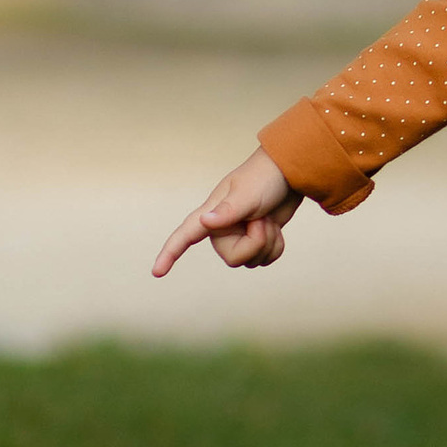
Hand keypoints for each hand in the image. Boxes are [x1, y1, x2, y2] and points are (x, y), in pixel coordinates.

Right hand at [153, 145, 302, 276]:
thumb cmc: (264, 177)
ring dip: (267, 242)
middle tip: (262, 220)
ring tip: (268, 219)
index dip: (169, 254)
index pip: (185, 236)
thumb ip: (226, 211)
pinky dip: (276, 246)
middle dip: (255, 243)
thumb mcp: (246, 194)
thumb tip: (204, 222)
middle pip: (233, 259)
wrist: (290, 173)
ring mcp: (240, 235)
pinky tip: (276, 228)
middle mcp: (222, 229)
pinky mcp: (257, 240)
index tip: (156, 273)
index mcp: (211, 214)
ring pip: (251, 261)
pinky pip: (264, 259)